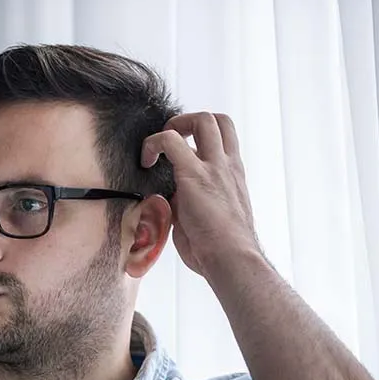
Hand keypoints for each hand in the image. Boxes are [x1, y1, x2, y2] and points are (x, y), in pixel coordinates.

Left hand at [141, 112, 259, 275]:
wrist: (231, 259)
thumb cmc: (218, 250)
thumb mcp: (206, 219)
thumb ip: (189, 203)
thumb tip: (168, 201)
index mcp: (233, 176)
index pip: (224, 140)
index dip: (202, 138)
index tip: (183, 153)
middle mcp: (228, 166)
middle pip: (219, 121)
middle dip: (189, 122)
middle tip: (169, 142)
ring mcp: (214, 168)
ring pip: (204, 120)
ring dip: (175, 125)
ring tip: (157, 149)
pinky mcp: (194, 175)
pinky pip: (171, 141)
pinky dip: (153, 144)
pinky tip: (145, 161)